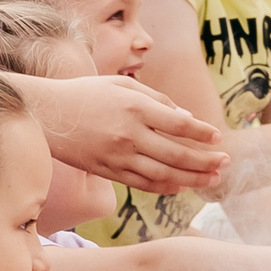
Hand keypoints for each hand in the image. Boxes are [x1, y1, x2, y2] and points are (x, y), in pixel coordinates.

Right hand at [21, 74, 226, 195]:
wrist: (46, 114)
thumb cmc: (86, 93)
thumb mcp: (122, 84)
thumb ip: (157, 100)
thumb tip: (187, 120)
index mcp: (134, 106)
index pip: (179, 124)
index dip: (202, 134)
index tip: (218, 138)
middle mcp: (128, 133)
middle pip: (176, 153)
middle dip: (205, 160)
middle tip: (225, 163)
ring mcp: (117, 155)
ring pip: (163, 173)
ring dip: (191, 178)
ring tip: (212, 180)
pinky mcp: (107, 170)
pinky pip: (142, 183)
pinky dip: (165, 187)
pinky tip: (181, 186)